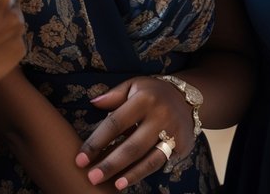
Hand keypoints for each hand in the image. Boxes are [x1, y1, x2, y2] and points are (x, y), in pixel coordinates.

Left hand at [74, 76, 194, 189]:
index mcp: (144, 99)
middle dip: (110, 164)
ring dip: (129, 174)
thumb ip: (113, 96)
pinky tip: (127, 181)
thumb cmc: (152, 92)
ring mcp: (173, 132)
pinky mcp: (181, 145)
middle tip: (91, 177)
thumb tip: (93, 103)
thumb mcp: (133, 85)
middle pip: (132, 145)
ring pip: (149, 158)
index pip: (116, 123)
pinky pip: (159, 163)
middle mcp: (160, 116)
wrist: (188, 97)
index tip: (80, 158)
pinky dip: (142, 173)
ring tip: (112, 185)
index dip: (97, 142)